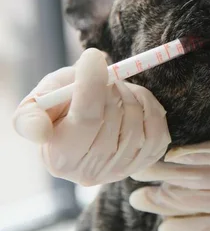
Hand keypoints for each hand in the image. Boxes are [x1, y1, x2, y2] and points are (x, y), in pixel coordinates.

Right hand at [12, 48, 170, 185]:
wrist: (86, 118)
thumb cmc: (58, 109)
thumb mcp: (36, 106)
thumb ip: (30, 118)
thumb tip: (40, 132)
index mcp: (61, 159)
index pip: (86, 119)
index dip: (92, 84)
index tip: (92, 57)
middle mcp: (91, 172)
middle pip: (113, 117)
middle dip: (109, 86)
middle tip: (103, 78)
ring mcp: (122, 169)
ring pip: (137, 120)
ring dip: (128, 94)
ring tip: (114, 90)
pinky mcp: (146, 161)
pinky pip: (158, 128)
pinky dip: (149, 105)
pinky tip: (134, 100)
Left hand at [128, 116, 209, 230]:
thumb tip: (201, 104)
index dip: (194, 152)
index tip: (164, 149)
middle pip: (205, 179)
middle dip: (165, 175)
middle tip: (135, 168)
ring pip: (204, 204)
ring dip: (168, 202)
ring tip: (139, 196)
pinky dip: (189, 229)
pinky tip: (165, 226)